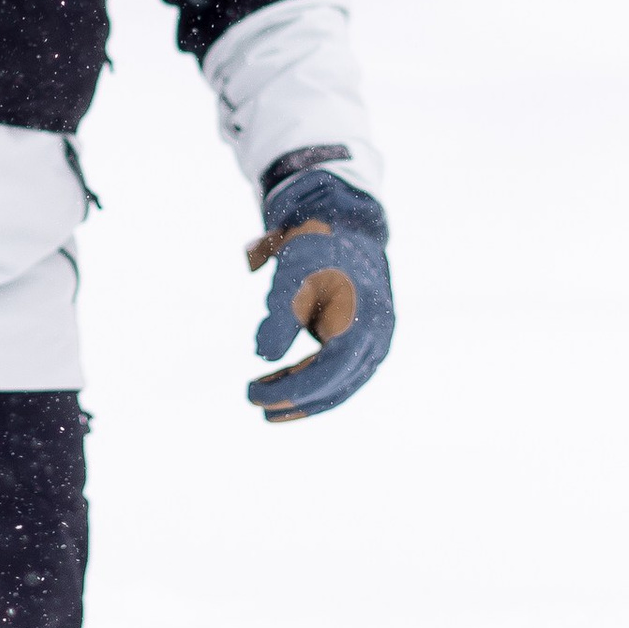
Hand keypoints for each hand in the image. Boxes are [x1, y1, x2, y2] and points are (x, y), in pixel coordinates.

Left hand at [245, 168, 392, 421]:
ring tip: (260, 395)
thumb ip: (280, 315)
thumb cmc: (318, 248)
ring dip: (299, 394)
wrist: (346, 226)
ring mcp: (373, 344)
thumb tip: (263, 355)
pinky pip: (337, 373)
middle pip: (333, 386)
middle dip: (292, 399)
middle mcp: (376, 339)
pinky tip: (277, 379)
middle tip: (252, 401)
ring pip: (336, 384)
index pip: (326, 373)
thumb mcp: (292, 275)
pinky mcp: (363, 344)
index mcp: (364, 322)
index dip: (289, 390)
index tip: (254, 397)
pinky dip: (307, 379)